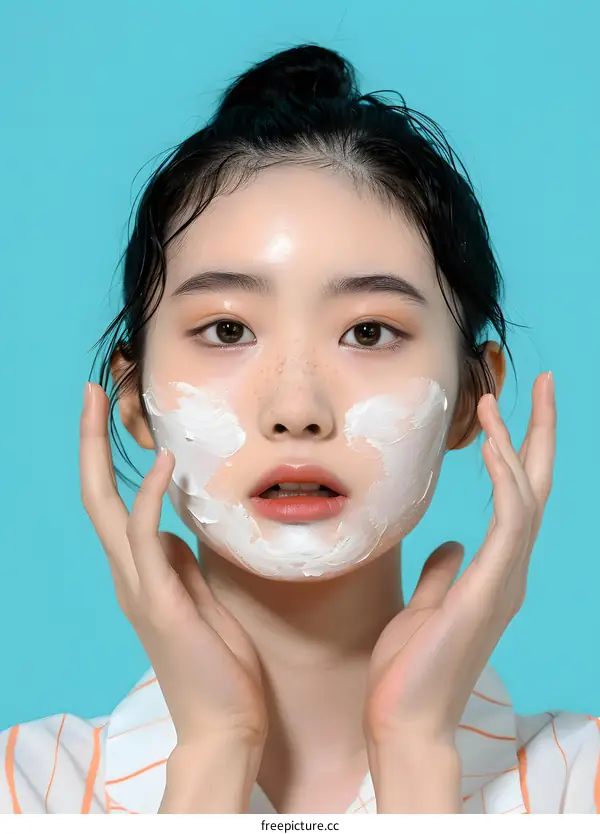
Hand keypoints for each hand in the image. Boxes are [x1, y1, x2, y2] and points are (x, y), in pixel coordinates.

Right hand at [79, 383, 266, 748]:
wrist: (224, 721)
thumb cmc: (218, 659)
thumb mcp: (197, 596)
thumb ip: (180, 563)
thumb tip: (174, 531)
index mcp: (140, 571)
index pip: (114, 501)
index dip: (108, 457)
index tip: (112, 413)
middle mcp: (129, 574)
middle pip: (95, 494)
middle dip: (90, 440)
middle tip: (91, 390)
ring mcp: (138, 587)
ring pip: (106, 508)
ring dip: (100, 452)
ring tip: (103, 402)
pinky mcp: (159, 601)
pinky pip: (144, 538)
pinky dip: (148, 496)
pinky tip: (164, 463)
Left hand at [364, 372, 555, 747]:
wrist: (403, 719)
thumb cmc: (411, 667)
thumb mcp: (426, 604)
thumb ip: (443, 572)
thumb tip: (451, 542)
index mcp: (494, 570)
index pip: (517, 497)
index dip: (519, 449)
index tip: (504, 407)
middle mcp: (508, 570)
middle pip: (536, 486)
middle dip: (541, 432)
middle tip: (545, 383)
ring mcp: (504, 580)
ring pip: (526, 495)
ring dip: (517, 444)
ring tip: (495, 402)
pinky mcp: (490, 588)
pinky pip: (509, 522)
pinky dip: (506, 481)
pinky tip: (494, 447)